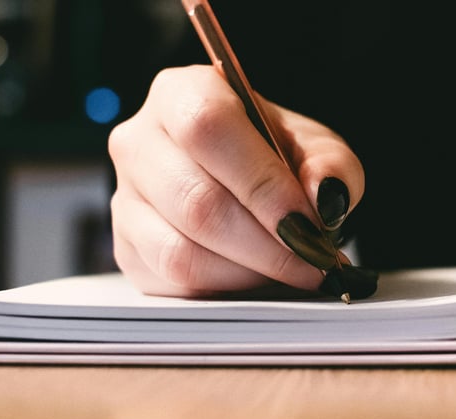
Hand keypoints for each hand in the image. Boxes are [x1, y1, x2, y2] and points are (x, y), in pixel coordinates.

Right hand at [108, 65, 363, 296]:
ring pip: (181, 250)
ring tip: (293, 270)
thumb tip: (324, 196)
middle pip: (196, 201)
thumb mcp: (317, 149)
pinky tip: (258, 277)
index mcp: (182, 94)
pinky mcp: (126, 248)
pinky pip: (173, 281)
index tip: (309, 223)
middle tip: (315, 261)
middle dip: (268, 244)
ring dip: (250, 271)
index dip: (261, 183)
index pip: (208, 129)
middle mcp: (139, 141)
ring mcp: (124, 198)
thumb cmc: (278, 157)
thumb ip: (331, 167)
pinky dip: (226, 288)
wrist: (247, 181)